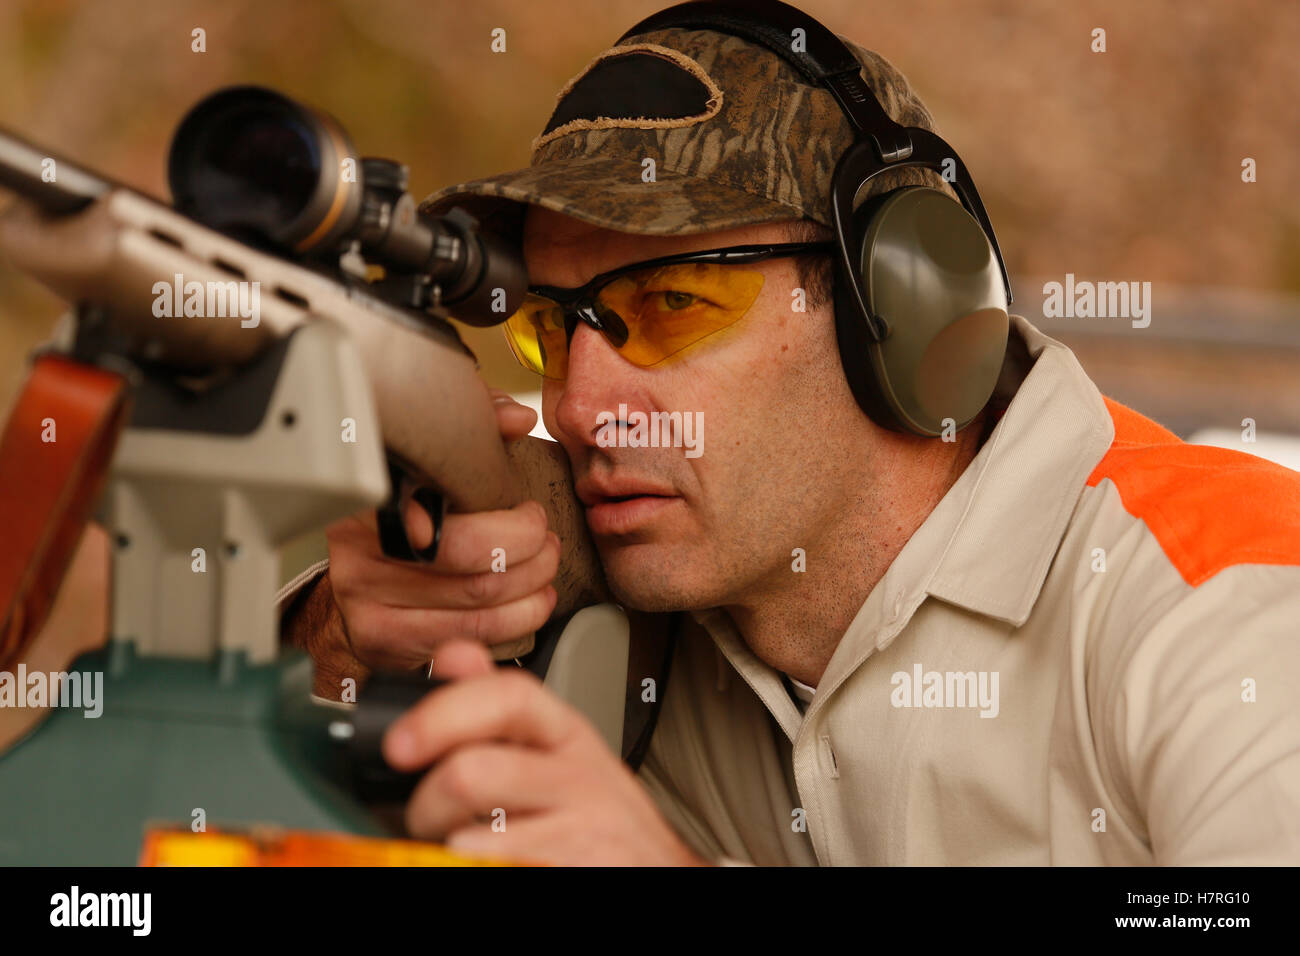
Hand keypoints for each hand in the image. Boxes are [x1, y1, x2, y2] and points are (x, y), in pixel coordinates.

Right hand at [325, 390, 559, 669]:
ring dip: (533, 587)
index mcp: (369, 500)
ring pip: (477, 604)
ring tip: (546, 567)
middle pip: (468, 559)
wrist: (354, 579)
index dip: (504, 519)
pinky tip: (533, 602)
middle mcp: (359, 554)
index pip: (440, 507)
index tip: (529, 512)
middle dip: (529, 550)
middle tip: (545, 540)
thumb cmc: (400, 514)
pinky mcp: (386, 644)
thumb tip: (516, 419)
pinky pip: (470, 636)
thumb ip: (473, 430)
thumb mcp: (426, 460)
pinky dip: (518, 621)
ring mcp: (368, 605)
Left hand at [385, 639, 706, 865]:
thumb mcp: (553, 750)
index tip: (397, 746)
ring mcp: (584, 828)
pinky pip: (500, 869)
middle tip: (423, 820)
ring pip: (477, 836)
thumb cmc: (592, 817)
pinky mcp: (583, 871)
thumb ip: (496, 706)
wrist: (657, 871)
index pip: (506, 695)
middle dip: (426, 803)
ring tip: (454, 850)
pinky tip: (489, 866)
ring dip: (446, 849)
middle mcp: (579, 773)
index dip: (443, 713)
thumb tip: (451, 654)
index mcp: (562, 731)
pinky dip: (476, 869)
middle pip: (476, 771)